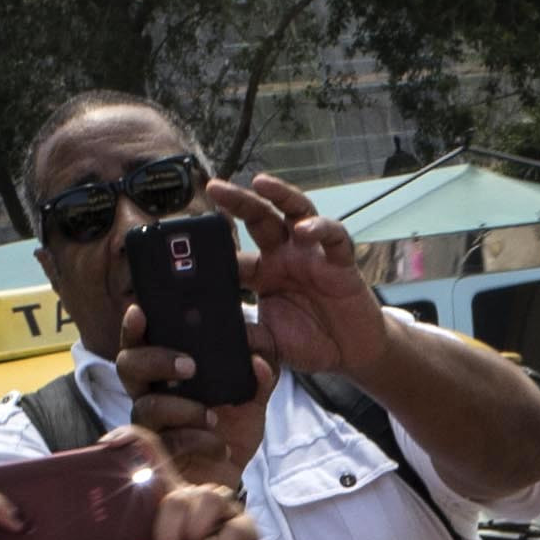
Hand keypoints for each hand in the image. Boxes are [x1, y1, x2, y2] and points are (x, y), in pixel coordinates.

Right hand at [107, 334, 265, 488]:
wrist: (230, 478)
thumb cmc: (229, 433)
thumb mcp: (250, 400)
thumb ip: (259, 376)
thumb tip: (260, 357)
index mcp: (165, 376)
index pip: (141, 344)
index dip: (133, 328)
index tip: (140, 310)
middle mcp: (149, 396)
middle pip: (128, 366)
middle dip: (157, 360)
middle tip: (191, 367)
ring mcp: (150, 428)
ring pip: (146, 407)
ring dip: (184, 407)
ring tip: (214, 416)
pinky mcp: (158, 459)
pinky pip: (169, 442)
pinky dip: (199, 440)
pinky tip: (220, 445)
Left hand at [213, 173, 386, 380]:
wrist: (349, 354)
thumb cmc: (310, 342)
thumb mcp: (271, 345)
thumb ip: (248, 340)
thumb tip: (217, 338)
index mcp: (263, 273)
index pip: (235, 251)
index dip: (215, 243)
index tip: (190, 237)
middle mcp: (285, 256)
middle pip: (259, 217)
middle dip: (237, 200)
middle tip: (215, 187)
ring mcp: (312, 255)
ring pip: (296, 211)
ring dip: (280, 194)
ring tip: (261, 184)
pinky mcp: (341, 262)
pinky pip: (334, 237)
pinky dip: (321, 228)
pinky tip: (305, 229)